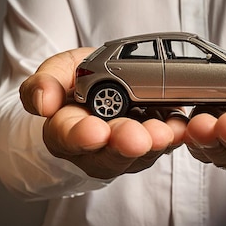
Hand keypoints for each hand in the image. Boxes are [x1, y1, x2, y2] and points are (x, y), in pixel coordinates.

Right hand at [19, 48, 186, 178]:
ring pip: (141, 152)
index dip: (82, 136)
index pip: (69, 137)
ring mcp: (126, 147)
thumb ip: (43, 84)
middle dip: (125, 144)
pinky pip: (165, 142)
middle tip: (137, 138)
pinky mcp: (152, 139)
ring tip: (165, 132)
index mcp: (64, 131)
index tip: (95, 131)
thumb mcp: (54, 72)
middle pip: (109, 153)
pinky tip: (182, 127)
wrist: (101, 81)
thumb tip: (42, 104)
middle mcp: (96, 148)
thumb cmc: (73, 81)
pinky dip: (175, 135)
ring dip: (155, 143)